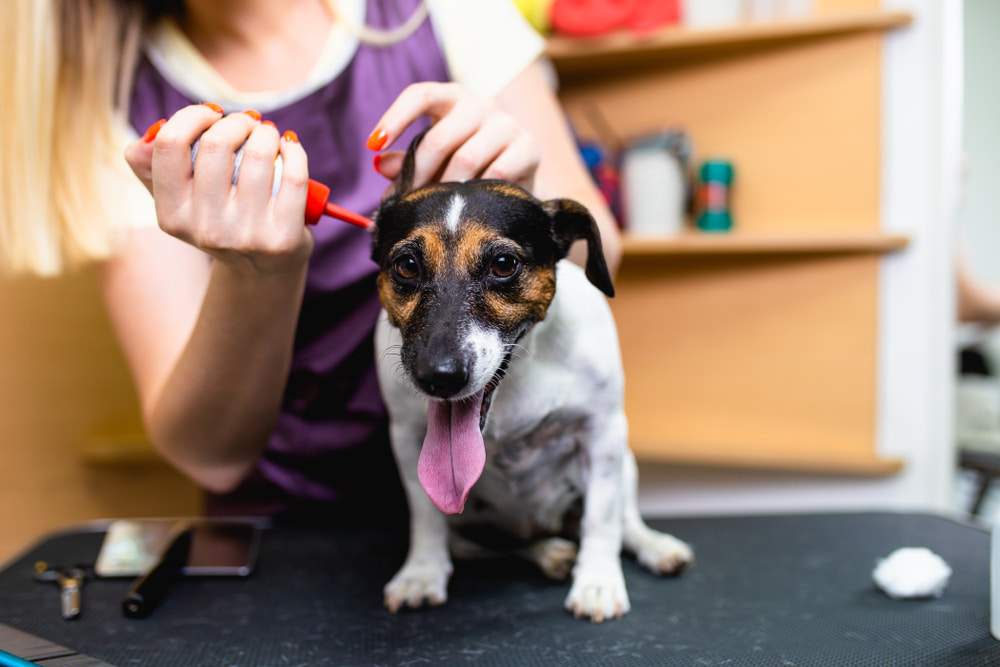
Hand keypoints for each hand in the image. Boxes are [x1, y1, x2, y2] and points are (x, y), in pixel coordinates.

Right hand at [124, 105, 312, 276]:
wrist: (262, 271)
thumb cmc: (221, 222)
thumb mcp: (180, 203)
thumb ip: (151, 168)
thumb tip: (148, 137)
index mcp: (172, 216)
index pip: (169, 144)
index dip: (192, 116)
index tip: (211, 114)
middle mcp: (206, 229)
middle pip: (217, 143)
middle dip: (237, 121)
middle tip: (248, 124)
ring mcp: (246, 236)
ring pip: (258, 154)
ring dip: (267, 133)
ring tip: (269, 137)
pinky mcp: (283, 239)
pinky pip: (293, 176)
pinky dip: (294, 151)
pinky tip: (289, 148)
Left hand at [369, 82, 539, 190]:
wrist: (518, 182)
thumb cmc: (467, 168)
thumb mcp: (434, 161)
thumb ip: (407, 162)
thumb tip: (379, 164)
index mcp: (452, 99)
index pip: (420, 95)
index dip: (395, 117)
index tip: (373, 144)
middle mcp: (481, 105)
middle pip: (440, 138)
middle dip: (420, 175)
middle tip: (410, 200)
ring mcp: (507, 124)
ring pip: (467, 159)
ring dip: (447, 189)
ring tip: (438, 208)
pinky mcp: (528, 148)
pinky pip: (496, 173)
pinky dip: (478, 194)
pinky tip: (471, 205)